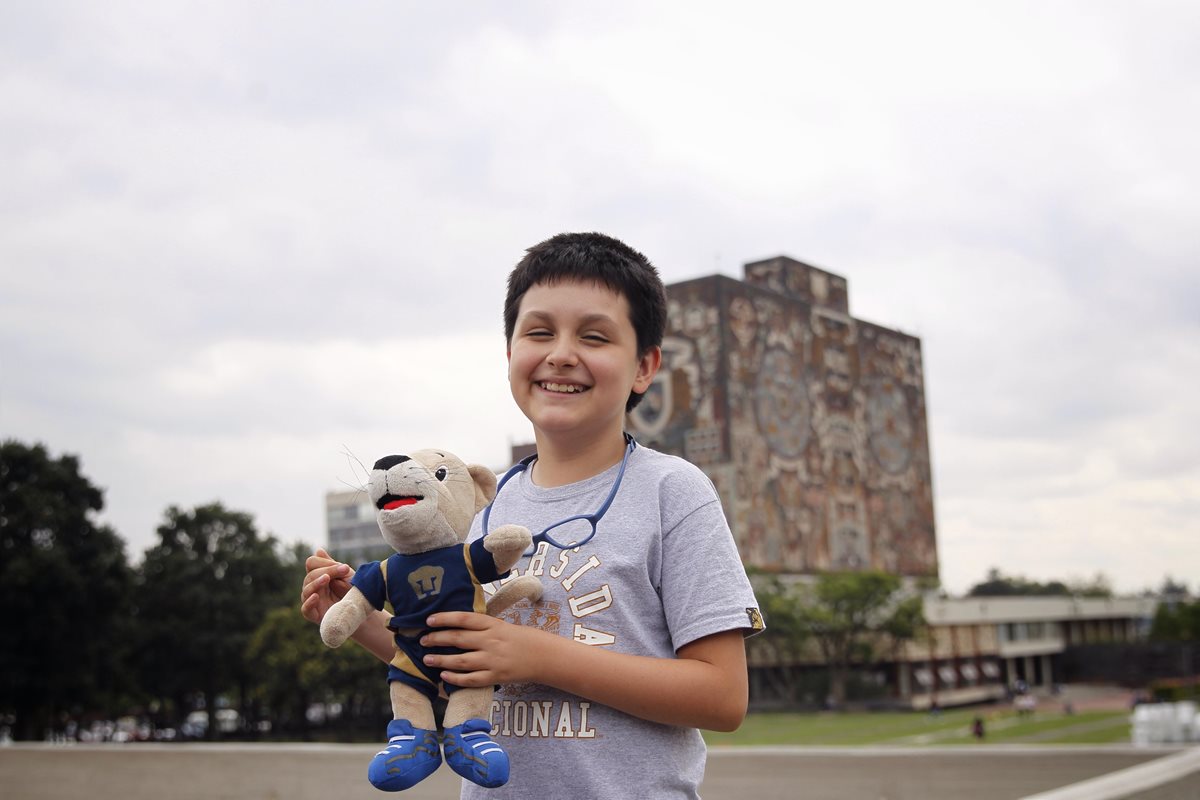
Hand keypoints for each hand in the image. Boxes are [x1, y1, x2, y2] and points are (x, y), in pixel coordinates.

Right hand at [300, 548, 353, 624]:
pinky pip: (305, 609)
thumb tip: (319, 550)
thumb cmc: (352, 591)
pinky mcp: (314, 615)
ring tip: (327, 578)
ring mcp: (313, 601)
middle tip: (344, 569)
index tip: (341, 566)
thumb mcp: (345, 576)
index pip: (312, 563)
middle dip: (327, 570)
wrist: (360, 611)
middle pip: (310, 575)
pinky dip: (308, 602)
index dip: (324, 562)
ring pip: (306, 590)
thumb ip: (332, 565)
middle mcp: (313, 587)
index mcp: (319, 575)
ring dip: (316, 583)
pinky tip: (316, 596)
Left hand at [419, 611, 546, 687]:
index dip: (445, 619)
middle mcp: (491, 641)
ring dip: (442, 660)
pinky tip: (444, 676)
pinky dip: (456, 679)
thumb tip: (456, 624)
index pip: (464, 619)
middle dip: (437, 639)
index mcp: (493, 625)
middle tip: (422, 640)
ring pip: (462, 661)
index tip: (429, 620)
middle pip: (459, 639)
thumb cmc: (520, 638)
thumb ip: (481, 626)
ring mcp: (493, 660)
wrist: (542, 656)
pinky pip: (472, 680)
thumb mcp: (501, 626)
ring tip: (427, 659)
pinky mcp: (495, 677)